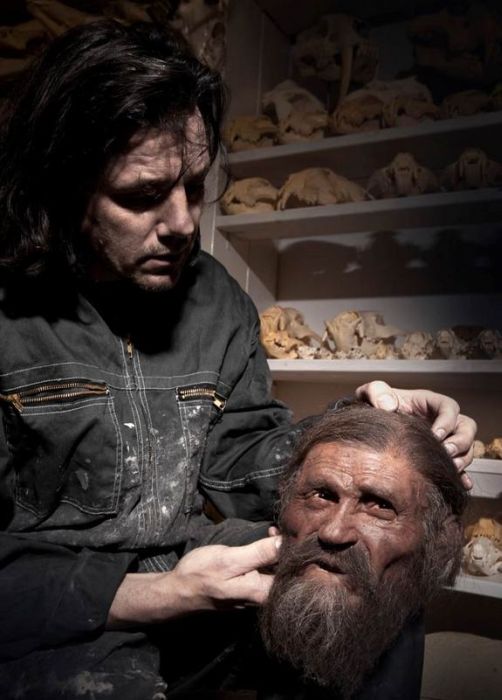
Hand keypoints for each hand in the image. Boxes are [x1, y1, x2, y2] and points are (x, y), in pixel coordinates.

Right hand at [107, 536, 279, 628]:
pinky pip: (265, 571)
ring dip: (276, 550)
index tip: (289, 530)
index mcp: (262, 593)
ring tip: (273, 532)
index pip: (291, 572)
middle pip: (285, 572)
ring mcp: (255, 594)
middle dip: (286, 548)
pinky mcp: (247, 589)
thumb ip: (258, 553)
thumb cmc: (201, 574)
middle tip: (278, 527)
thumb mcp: (230, 559)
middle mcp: (262, 597)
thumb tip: (285, 543)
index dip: (294, 549)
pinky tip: (264, 542)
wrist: (177, 591)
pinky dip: (267, 556)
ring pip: (275, 571)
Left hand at [355, 381, 476, 488]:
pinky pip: (461, 466)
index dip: (447, 421)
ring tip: (448, 469)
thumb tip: (389, 405)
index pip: (449, 407)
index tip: (436, 435)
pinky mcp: (440, 457)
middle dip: (461, 442)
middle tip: (446, 453)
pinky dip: (464, 474)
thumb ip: (376, 392)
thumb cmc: (374, 407)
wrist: (372, 429)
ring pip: (467, 447)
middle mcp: (441, 420)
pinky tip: (462, 482)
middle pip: (467, 427)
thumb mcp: (371, 393)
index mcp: (429, 403)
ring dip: (462, 458)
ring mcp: (444, 439)